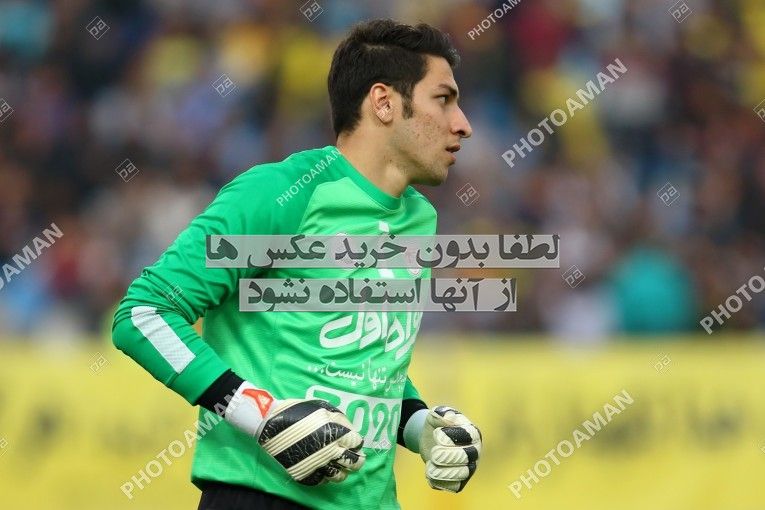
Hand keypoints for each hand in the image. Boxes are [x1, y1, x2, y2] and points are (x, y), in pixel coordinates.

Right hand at [224, 384, 364, 484]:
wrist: (271, 422)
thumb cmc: (298, 411)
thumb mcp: (323, 408)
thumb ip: (340, 420)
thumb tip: (351, 431)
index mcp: (336, 433)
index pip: (356, 443)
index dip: (357, 443)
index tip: (355, 442)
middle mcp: (330, 452)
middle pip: (353, 463)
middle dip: (357, 460)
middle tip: (354, 456)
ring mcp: (317, 465)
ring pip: (339, 476)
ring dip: (342, 470)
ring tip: (339, 464)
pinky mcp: (304, 474)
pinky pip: (321, 481)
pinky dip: (326, 477)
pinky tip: (325, 469)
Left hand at [418, 406, 480, 492]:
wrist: (429, 439)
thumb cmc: (436, 425)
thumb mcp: (435, 414)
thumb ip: (441, 414)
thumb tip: (449, 418)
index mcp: (472, 433)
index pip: (468, 436)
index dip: (452, 436)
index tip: (436, 434)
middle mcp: (474, 451)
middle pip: (468, 457)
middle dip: (449, 456)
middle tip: (434, 453)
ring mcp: (469, 467)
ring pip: (462, 474)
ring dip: (444, 472)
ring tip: (430, 466)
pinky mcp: (460, 481)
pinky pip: (453, 486)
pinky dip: (440, 481)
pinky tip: (430, 472)